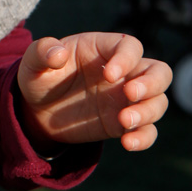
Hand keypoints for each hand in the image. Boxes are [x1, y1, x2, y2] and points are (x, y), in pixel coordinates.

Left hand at [17, 32, 171, 152]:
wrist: (37, 111)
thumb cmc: (40, 78)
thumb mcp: (32, 63)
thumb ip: (41, 52)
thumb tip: (58, 53)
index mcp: (102, 48)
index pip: (130, 46)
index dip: (126, 58)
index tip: (108, 75)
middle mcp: (121, 72)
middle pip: (158, 71)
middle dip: (151, 83)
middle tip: (129, 94)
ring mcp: (125, 99)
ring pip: (158, 101)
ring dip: (148, 112)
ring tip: (124, 121)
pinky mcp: (123, 124)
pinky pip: (148, 130)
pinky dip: (145, 137)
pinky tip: (128, 143)